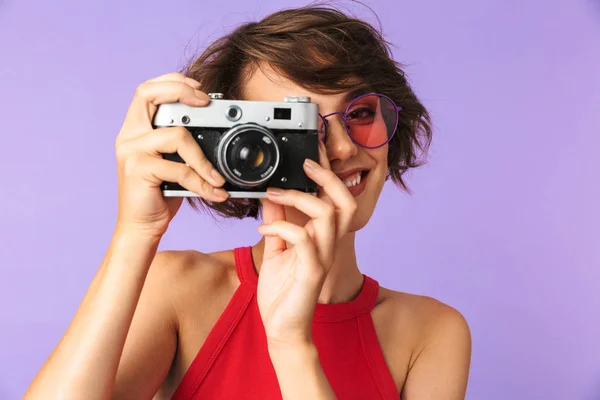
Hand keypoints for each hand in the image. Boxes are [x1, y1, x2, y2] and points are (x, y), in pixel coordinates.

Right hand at [114, 72, 228, 238]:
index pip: (147, 90)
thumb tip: (216, 129)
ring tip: (218, 178)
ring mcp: (131, 150)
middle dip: (181, 91)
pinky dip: (201, 182)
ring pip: (176, 136)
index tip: (199, 89)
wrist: (141, 227)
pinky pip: (179, 168)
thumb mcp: (173, 162)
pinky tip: (213, 192)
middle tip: (208, 102)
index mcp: (136, 129)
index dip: (173, 82)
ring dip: (204, 158)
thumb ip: (182, 143)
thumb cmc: (160, 194)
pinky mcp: (138, 169)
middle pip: (148, 94)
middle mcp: (128, 135)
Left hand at [256, 141, 356, 346]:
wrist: (282, 329)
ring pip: (329, 215)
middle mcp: (328, 245)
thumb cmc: (282, 292)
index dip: (328, 176)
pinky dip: (281, 229)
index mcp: (322, 237)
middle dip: (327, 177)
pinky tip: (263, 232)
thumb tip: (269, 197)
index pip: (336, 200)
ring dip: (299, 199)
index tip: (309, 159)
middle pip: (346, 201)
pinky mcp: (312, 272)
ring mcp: (323, 258)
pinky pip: (304, 240)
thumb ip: (276, 223)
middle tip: (304, 165)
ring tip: (274, 196)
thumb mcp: (275, 249)